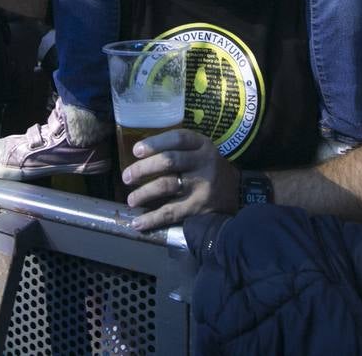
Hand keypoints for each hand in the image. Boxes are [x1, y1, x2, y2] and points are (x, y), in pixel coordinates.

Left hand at [120, 129, 238, 230]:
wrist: (235, 195)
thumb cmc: (208, 170)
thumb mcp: (200, 152)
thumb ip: (179, 149)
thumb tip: (141, 155)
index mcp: (203, 146)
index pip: (178, 138)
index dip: (155, 143)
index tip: (136, 150)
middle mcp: (204, 163)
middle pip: (169, 161)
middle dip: (143, 168)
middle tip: (126, 177)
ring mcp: (202, 186)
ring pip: (167, 185)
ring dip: (144, 192)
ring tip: (131, 199)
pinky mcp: (199, 207)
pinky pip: (171, 212)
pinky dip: (152, 218)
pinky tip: (138, 222)